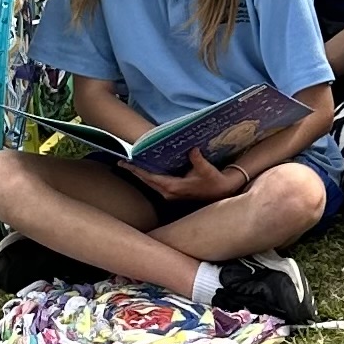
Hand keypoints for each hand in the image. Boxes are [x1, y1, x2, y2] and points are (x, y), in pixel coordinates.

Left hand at [126, 148, 243, 201]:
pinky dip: (149, 177)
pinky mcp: (173, 193)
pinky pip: (156, 184)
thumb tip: (192, 149)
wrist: (222, 191)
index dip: (137, 170)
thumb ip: (198, 160)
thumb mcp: (207, 169)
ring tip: (130, 165)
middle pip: (146, 181)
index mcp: (173, 187)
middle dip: (134, 172)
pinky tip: (146, 170)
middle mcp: (169, 193)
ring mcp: (170, 194)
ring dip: (140, 175)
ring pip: (150, 184)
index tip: (125, 163)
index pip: (150, 178)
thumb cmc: (214, 181)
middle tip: (121, 162)